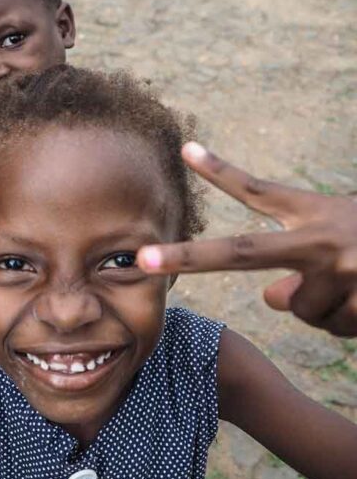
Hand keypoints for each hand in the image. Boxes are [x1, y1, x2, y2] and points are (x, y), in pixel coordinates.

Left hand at [137, 142, 356, 336]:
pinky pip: (337, 327)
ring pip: (305, 311)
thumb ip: (300, 263)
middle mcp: (324, 238)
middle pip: (243, 253)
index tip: (185, 151)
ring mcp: (345, 272)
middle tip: (143, 259)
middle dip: (188, 258)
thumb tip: (268, 298)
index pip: (260, 192)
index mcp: (317, 213)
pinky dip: (354, 321)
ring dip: (330, 307)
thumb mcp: (342, 238)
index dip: (222, 173)